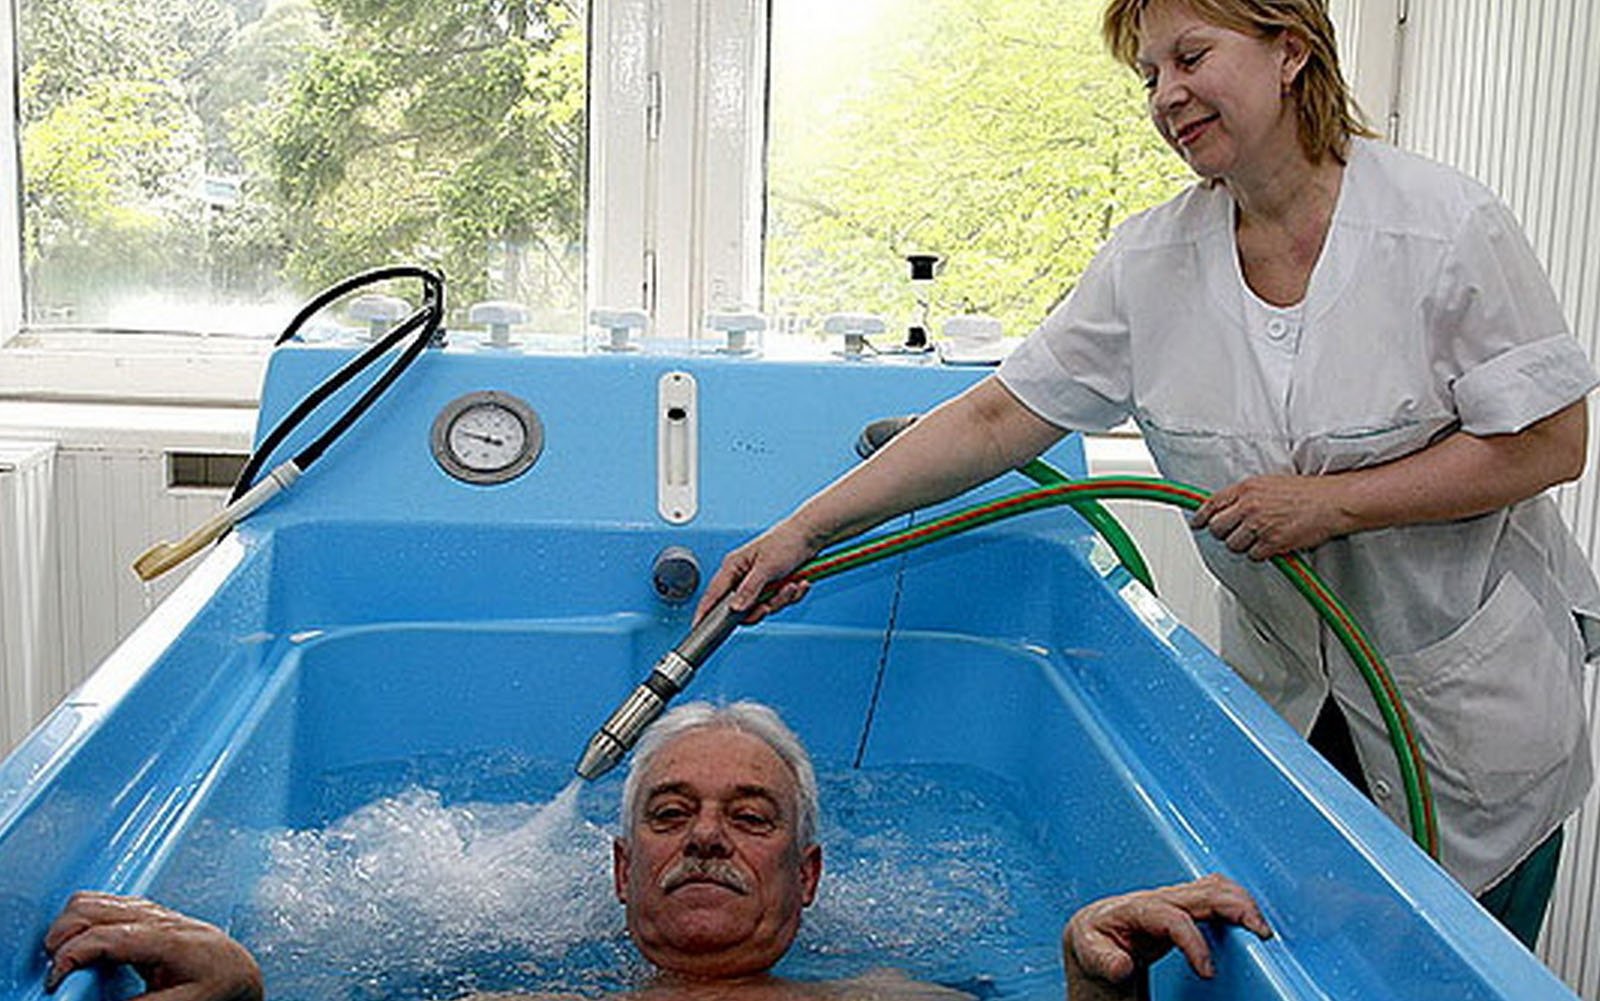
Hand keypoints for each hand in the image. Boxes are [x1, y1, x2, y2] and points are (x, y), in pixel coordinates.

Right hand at [44, 892, 263, 1000]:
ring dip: (69, 925)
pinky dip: (82, 920)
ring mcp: (152, 911)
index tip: (57, 979)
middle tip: (56, 970)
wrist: (237, 969)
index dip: (74, 955)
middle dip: (63, 935)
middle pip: (93, 908)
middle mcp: (159, 918)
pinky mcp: (146, 912)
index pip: (109, 936)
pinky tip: (82, 945)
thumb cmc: (219, 982)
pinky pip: (103, 904)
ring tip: (64, 959)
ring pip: (94, 900)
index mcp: (170, 940)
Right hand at [695, 519, 822, 624]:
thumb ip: (749, 589)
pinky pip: (778, 602)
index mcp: (733, 567)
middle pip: (743, 608)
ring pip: (764, 607)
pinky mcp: (773, 587)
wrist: (810, 536)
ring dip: (781, 599)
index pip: (713, 594)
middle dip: (763, 606)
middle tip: (771, 602)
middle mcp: (743, 577)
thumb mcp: (767, 567)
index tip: (698, 627)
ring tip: (790, 584)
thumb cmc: (786, 541)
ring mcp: (759, 583)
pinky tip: (797, 583)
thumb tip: (735, 608)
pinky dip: (791, 595)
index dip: (705, 612)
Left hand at [1062, 874, 1270, 999]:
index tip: (1207, 971)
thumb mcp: (1089, 954)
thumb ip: (1103, 959)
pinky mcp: (1184, 907)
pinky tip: (1251, 918)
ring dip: (1240, 901)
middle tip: (1260, 932)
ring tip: (1261, 927)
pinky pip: (1214, 895)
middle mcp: (1156, 898)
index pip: (1172, 918)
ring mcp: (1172, 900)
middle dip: (1233, 906)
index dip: (1193, 943)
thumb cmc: (1094, 944)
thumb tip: (1121, 965)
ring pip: (1213, 888)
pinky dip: (1236, 902)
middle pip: (1201, 891)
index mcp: (1133, 909)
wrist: (1094, 938)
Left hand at [1189, 474, 1350, 560]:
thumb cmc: (1306, 492)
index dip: (1201, 516)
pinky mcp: (1272, 542)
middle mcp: (1249, 506)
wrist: (1332, 502)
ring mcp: (1260, 525)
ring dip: (1243, 545)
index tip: (1197, 523)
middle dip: (1224, 533)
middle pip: (1218, 528)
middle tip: (1235, 533)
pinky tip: (1271, 545)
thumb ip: (1246, 494)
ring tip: (1259, 538)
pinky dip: (1260, 554)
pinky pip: (1254, 555)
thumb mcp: (1269, 483)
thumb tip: (1228, 507)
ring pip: (1233, 545)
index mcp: (1246, 489)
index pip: (1211, 504)